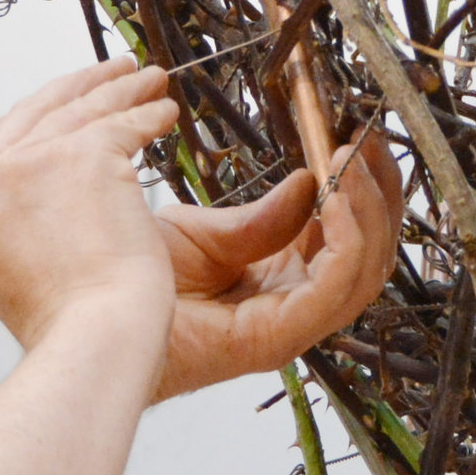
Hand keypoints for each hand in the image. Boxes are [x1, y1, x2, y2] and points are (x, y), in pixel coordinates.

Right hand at [0, 59, 180, 353]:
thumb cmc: (68, 320)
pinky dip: (146, 113)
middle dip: (71, 89)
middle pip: (25, 114)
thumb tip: (37, 182)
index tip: (37, 124)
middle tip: (105, 77)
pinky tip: (162, 114)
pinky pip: (121, 120)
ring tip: (146, 82)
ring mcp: (27, 164)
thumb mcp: (5, 269)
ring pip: (77, 107)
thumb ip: (7, 219)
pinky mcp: (82, 155)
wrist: (96, 337)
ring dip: (117, 88)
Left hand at [148, 134, 403, 401]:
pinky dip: (346, 238)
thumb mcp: (205, 232)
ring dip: (368, 209)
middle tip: (368, 140)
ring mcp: (292, 324)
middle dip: (378, 194)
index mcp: (284, 282)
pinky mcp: (278, 336)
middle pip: (370, 254)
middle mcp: (297, 305)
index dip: (361, 188)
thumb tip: (308, 182)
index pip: (348, 237)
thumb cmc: (137, 283)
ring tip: (350, 159)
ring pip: (364, 270)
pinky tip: (333, 195)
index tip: (355, 138)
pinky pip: (335, 285)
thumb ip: (263, 217)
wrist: (96, 316)